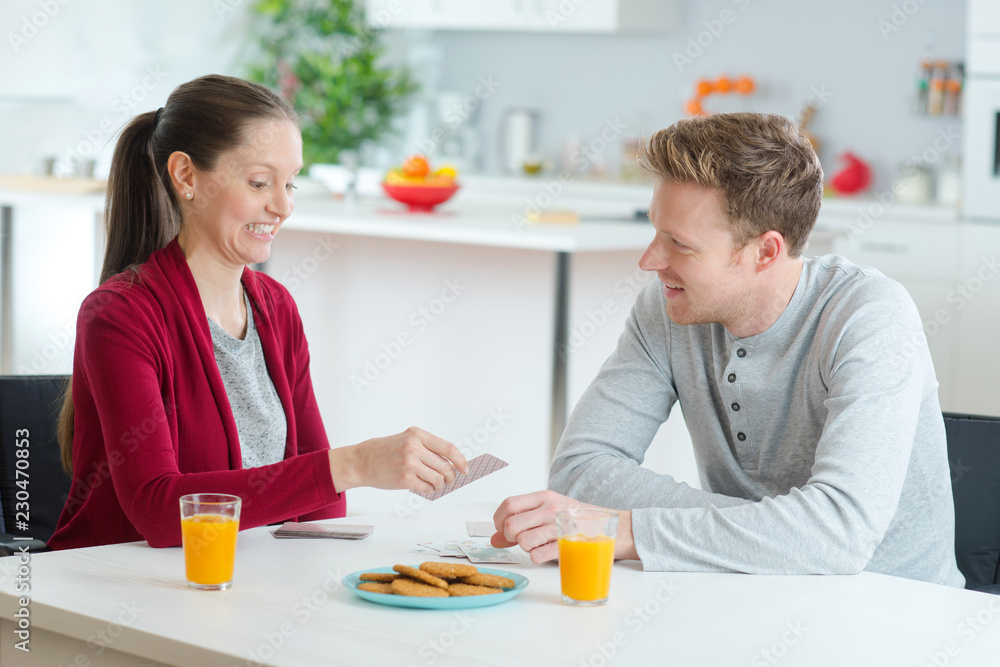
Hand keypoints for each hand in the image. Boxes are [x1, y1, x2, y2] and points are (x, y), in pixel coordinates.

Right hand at [328, 427, 467, 492]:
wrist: (362, 461)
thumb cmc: (385, 451)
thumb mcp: (407, 439)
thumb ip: (427, 448)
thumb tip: (452, 461)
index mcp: (417, 435)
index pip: (449, 448)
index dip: (460, 460)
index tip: (465, 469)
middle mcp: (414, 447)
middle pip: (446, 466)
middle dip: (450, 477)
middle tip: (447, 480)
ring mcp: (409, 463)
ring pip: (438, 479)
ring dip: (439, 485)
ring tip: (433, 484)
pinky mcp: (404, 478)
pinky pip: (427, 488)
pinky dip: (429, 490)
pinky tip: (423, 486)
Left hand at [490, 490, 636, 563]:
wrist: (613, 527)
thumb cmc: (579, 519)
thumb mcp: (550, 511)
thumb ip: (522, 521)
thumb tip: (494, 538)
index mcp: (544, 497)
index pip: (508, 504)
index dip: (498, 520)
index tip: (500, 529)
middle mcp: (550, 509)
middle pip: (511, 525)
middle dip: (509, 538)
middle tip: (518, 540)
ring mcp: (559, 526)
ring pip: (523, 541)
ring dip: (524, 548)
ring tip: (535, 545)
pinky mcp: (566, 545)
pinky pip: (537, 555)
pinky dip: (536, 558)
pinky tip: (545, 553)